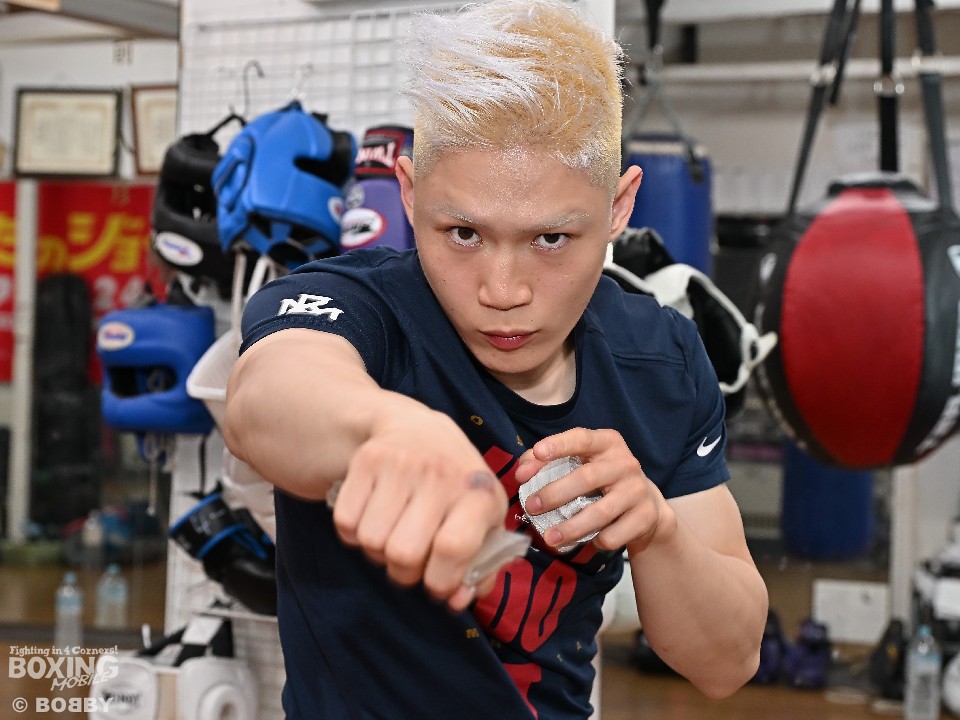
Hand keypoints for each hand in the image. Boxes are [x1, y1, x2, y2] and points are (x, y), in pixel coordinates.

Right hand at [331, 403, 507, 610]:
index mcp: (477, 494)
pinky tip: (373, 516)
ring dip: (377, 552)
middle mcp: (440, 475)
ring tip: (393, 533)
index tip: (437, 583)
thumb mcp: (483, 518)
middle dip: (403, 572)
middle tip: (410, 559)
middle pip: (403, 554)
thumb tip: (456, 601)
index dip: (440, 581)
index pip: (452, 549)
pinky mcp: (368, 460)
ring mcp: (402, 464)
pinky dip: (354, 533)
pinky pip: (346, 523)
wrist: (418, 428)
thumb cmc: (456, 485)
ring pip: (371, 542)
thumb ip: (480, 567)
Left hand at [514, 427, 673, 553]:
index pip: (582, 438)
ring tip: (549, 538)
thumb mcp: (580, 463)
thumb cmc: (600, 480)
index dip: (560, 444)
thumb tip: (522, 472)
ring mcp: (637, 490)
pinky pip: (614, 534)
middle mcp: (625, 463)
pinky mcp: (645, 517)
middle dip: (555, 493)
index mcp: (607, 443)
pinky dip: (597, 540)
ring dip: (571, 527)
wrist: (646, 507)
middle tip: (531, 506)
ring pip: (600, 512)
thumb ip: (546, 462)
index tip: (538, 453)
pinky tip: (590, 540)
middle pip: (587, 478)